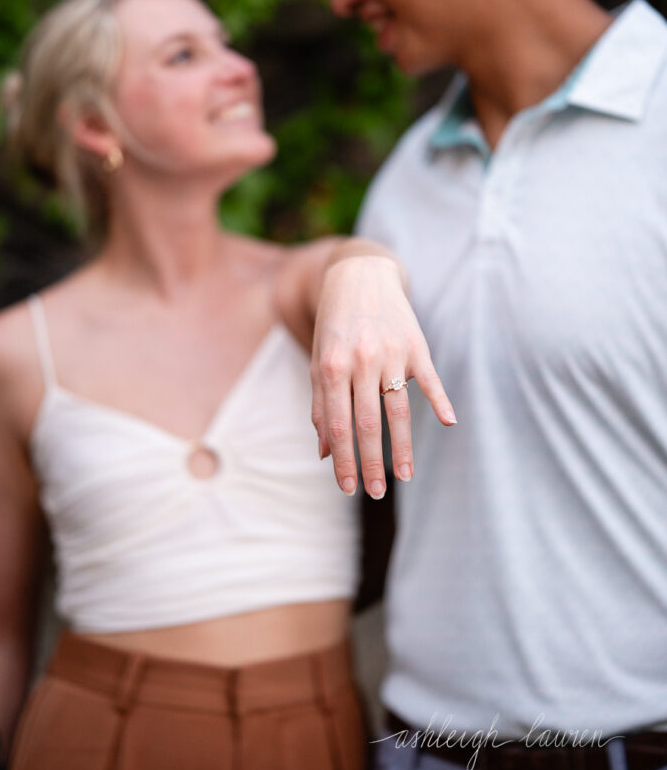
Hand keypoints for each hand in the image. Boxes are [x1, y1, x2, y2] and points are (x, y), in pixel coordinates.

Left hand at [311, 255, 455, 498]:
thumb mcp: (319, 359)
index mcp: (332, 366)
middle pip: (368, 422)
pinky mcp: (416, 346)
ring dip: (402, 446)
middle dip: (370, 462)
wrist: (360, 275)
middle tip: (373, 494)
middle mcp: (362, 361)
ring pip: (399, 409)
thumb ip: (320, 404)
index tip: (348, 488)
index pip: (338, 424)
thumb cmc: (334, 325)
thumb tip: (324, 452)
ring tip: (405, 476)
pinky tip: (450, 423)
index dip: (343, 459)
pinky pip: (430, 379)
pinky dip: (441, 400)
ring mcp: (392, 353)